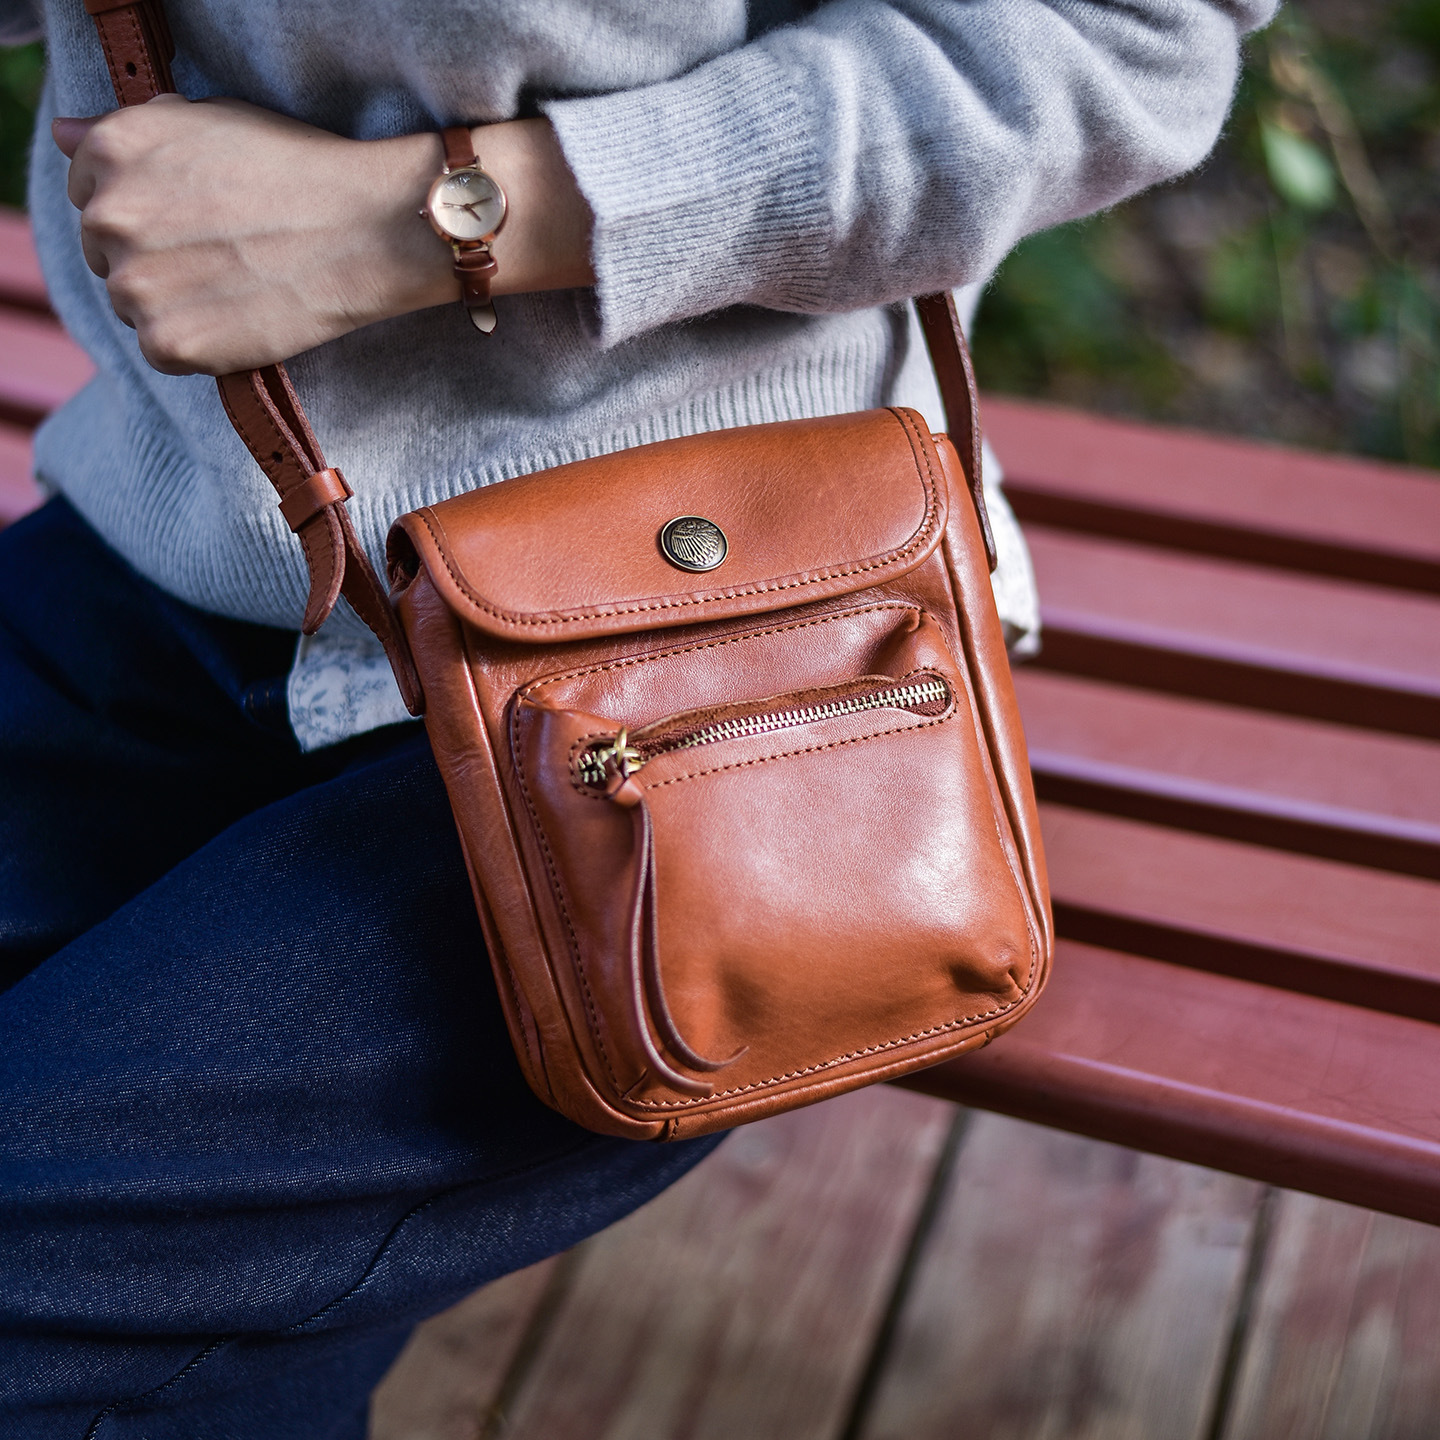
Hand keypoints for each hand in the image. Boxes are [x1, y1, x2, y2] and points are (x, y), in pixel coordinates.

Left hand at [54, 95, 594, 376]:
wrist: (368, 229)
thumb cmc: (301, 170)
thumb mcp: (212, 122)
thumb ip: (132, 134)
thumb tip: (64, 135)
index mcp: (111, 150)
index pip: (90, 192)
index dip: (146, 211)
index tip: (195, 221)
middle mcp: (110, 214)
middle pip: (106, 254)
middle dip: (155, 259)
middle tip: (225, 258)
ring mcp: (135, 283)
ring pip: (132, 306)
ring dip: (176, 304)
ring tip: (238, 287)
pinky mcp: (169, 342)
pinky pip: (161, 352)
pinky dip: (198, 345)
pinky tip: (241, 318)